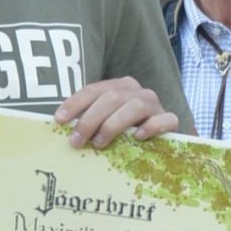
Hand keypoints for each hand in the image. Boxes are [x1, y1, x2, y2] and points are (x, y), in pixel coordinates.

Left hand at [54, 78, 178, 147]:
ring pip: (135, 106)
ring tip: (99, 143)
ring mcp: (155, 104)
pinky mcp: (171, 120)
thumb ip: (91, 121)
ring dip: (113, 124)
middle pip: (111, 98)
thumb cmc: (128, 134)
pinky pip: (165, 119)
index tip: (59, 120)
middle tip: (76, 141)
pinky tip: (137, 138)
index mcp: (119, 87)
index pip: (94, 90)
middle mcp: (138, 91)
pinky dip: (151, 127)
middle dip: (90, 119)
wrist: (162, 142)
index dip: (75, 103)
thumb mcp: (106, 124)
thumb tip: (62, 129)